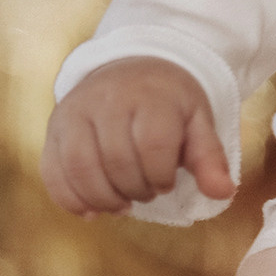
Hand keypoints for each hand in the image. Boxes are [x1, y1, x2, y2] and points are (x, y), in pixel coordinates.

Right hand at [42, 58, 232, 216]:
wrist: (131, 66)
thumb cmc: (168, 101)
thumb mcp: (197, 121)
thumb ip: (209, 157)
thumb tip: (223, 193)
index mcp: (150, 96)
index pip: (153, 147)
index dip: (162, 176)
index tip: (168, 182)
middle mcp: (107, 100)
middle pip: (116, 161)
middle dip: (135, 190)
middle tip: (146, 193)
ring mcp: (75, 112)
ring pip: (80, 168)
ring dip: (103, 199)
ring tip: (121, 204)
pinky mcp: (54, 126)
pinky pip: (52, 170)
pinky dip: (70, 198)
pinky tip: (90, 209)